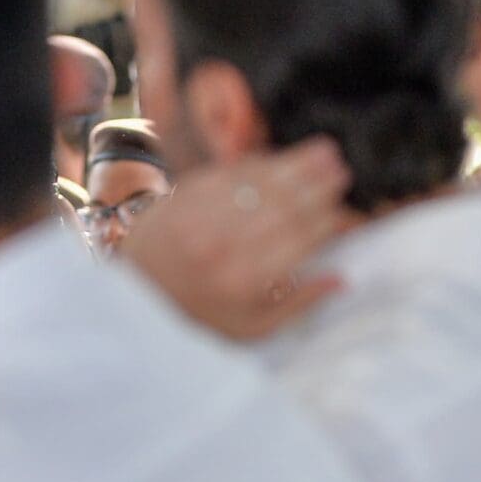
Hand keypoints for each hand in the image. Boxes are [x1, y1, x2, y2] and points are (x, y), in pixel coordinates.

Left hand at [119, 138, 355, 340]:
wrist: (134, 293)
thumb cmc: (199, 315)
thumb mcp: (251, 329)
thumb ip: (297, 305)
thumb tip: (341, 279)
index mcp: (243, 281)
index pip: (297, 241)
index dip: (325, 221)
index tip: (347, 210)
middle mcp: (221, 246)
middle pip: (281, 207)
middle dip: (316, 185)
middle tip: (342, 170)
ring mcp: (199, 217)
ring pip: (258, 183)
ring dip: (294, 165)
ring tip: (323, 152)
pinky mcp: (182, 197)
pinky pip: (228, 173)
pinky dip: (257, 164)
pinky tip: (278, 158)